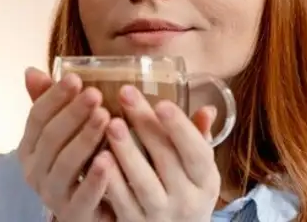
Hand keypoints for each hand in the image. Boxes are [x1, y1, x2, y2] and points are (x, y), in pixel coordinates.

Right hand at [16, 67, 114, 221]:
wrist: (88, 211)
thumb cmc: (79, 163)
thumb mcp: (65, 133)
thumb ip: (49, 104)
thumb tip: (31, 70)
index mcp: (30, 147)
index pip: (37, 117)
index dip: (54, 97)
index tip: (75, 78)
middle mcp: (35, 171)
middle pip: (51, 137)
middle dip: (73, 113)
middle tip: (95, 94)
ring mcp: (53, 194)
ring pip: (66, 164)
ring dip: (85, 139)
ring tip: (105, 117)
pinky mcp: (74, 213)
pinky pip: (83, 196)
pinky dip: (94, 178)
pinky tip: (108, 159)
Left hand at [102, 85, 219, 221]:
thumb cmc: (184, 194)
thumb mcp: (197, 172)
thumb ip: (197, 139)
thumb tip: (207, 107)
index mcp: (205, 181)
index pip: (198, 152)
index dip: (181, 128)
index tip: (162, 103)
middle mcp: (188, 200)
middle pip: (167, 160)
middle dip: (146, 126)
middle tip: (126, 95)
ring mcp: (161, 216)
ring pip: (144, 182)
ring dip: (127, 152)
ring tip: (112, 124)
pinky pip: (122, 202)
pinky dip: (112, 180)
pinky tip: (99, 156)